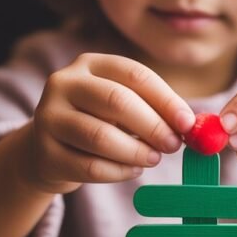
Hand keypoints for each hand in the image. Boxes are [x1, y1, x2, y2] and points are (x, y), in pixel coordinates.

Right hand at [29, 53, 194, 193]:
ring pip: (100, 136)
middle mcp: (63, 84)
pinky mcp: (45, 153)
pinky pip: (90, 167)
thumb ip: (154, 111)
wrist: (48, 151)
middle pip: (115, 100)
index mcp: (89, 64)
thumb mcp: (123, 108)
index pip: (134, 74)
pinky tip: (133, 170)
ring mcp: (49, 118)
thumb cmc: (98, 124)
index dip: (165, 99)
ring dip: (136, 151)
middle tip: (173, 145)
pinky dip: (119, 172)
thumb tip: (191, 125)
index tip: (187, 123)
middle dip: (152, 125)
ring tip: (154, 159)